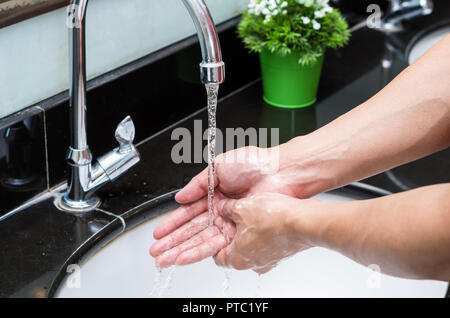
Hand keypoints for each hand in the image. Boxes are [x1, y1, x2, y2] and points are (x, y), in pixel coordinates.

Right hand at [150, 146, 298, 266]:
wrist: (279, 171)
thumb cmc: (253, 163)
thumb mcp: (218, 166)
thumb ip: (197, 184)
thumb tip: (179, 197)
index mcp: (213, 193)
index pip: (188, 212)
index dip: (172, 223)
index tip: (159, 233)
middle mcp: (220, 210)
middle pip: (191, 229)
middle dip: (172, 241)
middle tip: (156, 252)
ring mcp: (229, 221)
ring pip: (200, 239)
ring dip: (181, 250)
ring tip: (165, 259)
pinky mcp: (239, 231)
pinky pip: (216, 243)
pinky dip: (199, 250)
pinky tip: (186, 257)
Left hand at [214, 193, 314, 273]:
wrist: (304, 221)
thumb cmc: (274, 218)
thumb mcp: (241, 207)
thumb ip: (227, 209)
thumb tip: (223, 208)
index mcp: (238, 259)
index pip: (217, 257)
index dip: (214, 242)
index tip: (215, 231)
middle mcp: (253, 265)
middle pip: (235, 252)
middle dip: (233, 235)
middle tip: (233, 219)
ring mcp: (269, 261)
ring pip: (252, 247)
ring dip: (250, 233)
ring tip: (252, 215)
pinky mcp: (281, 254)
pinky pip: (267, 244)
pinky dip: (264, 233)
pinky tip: (267, 217)